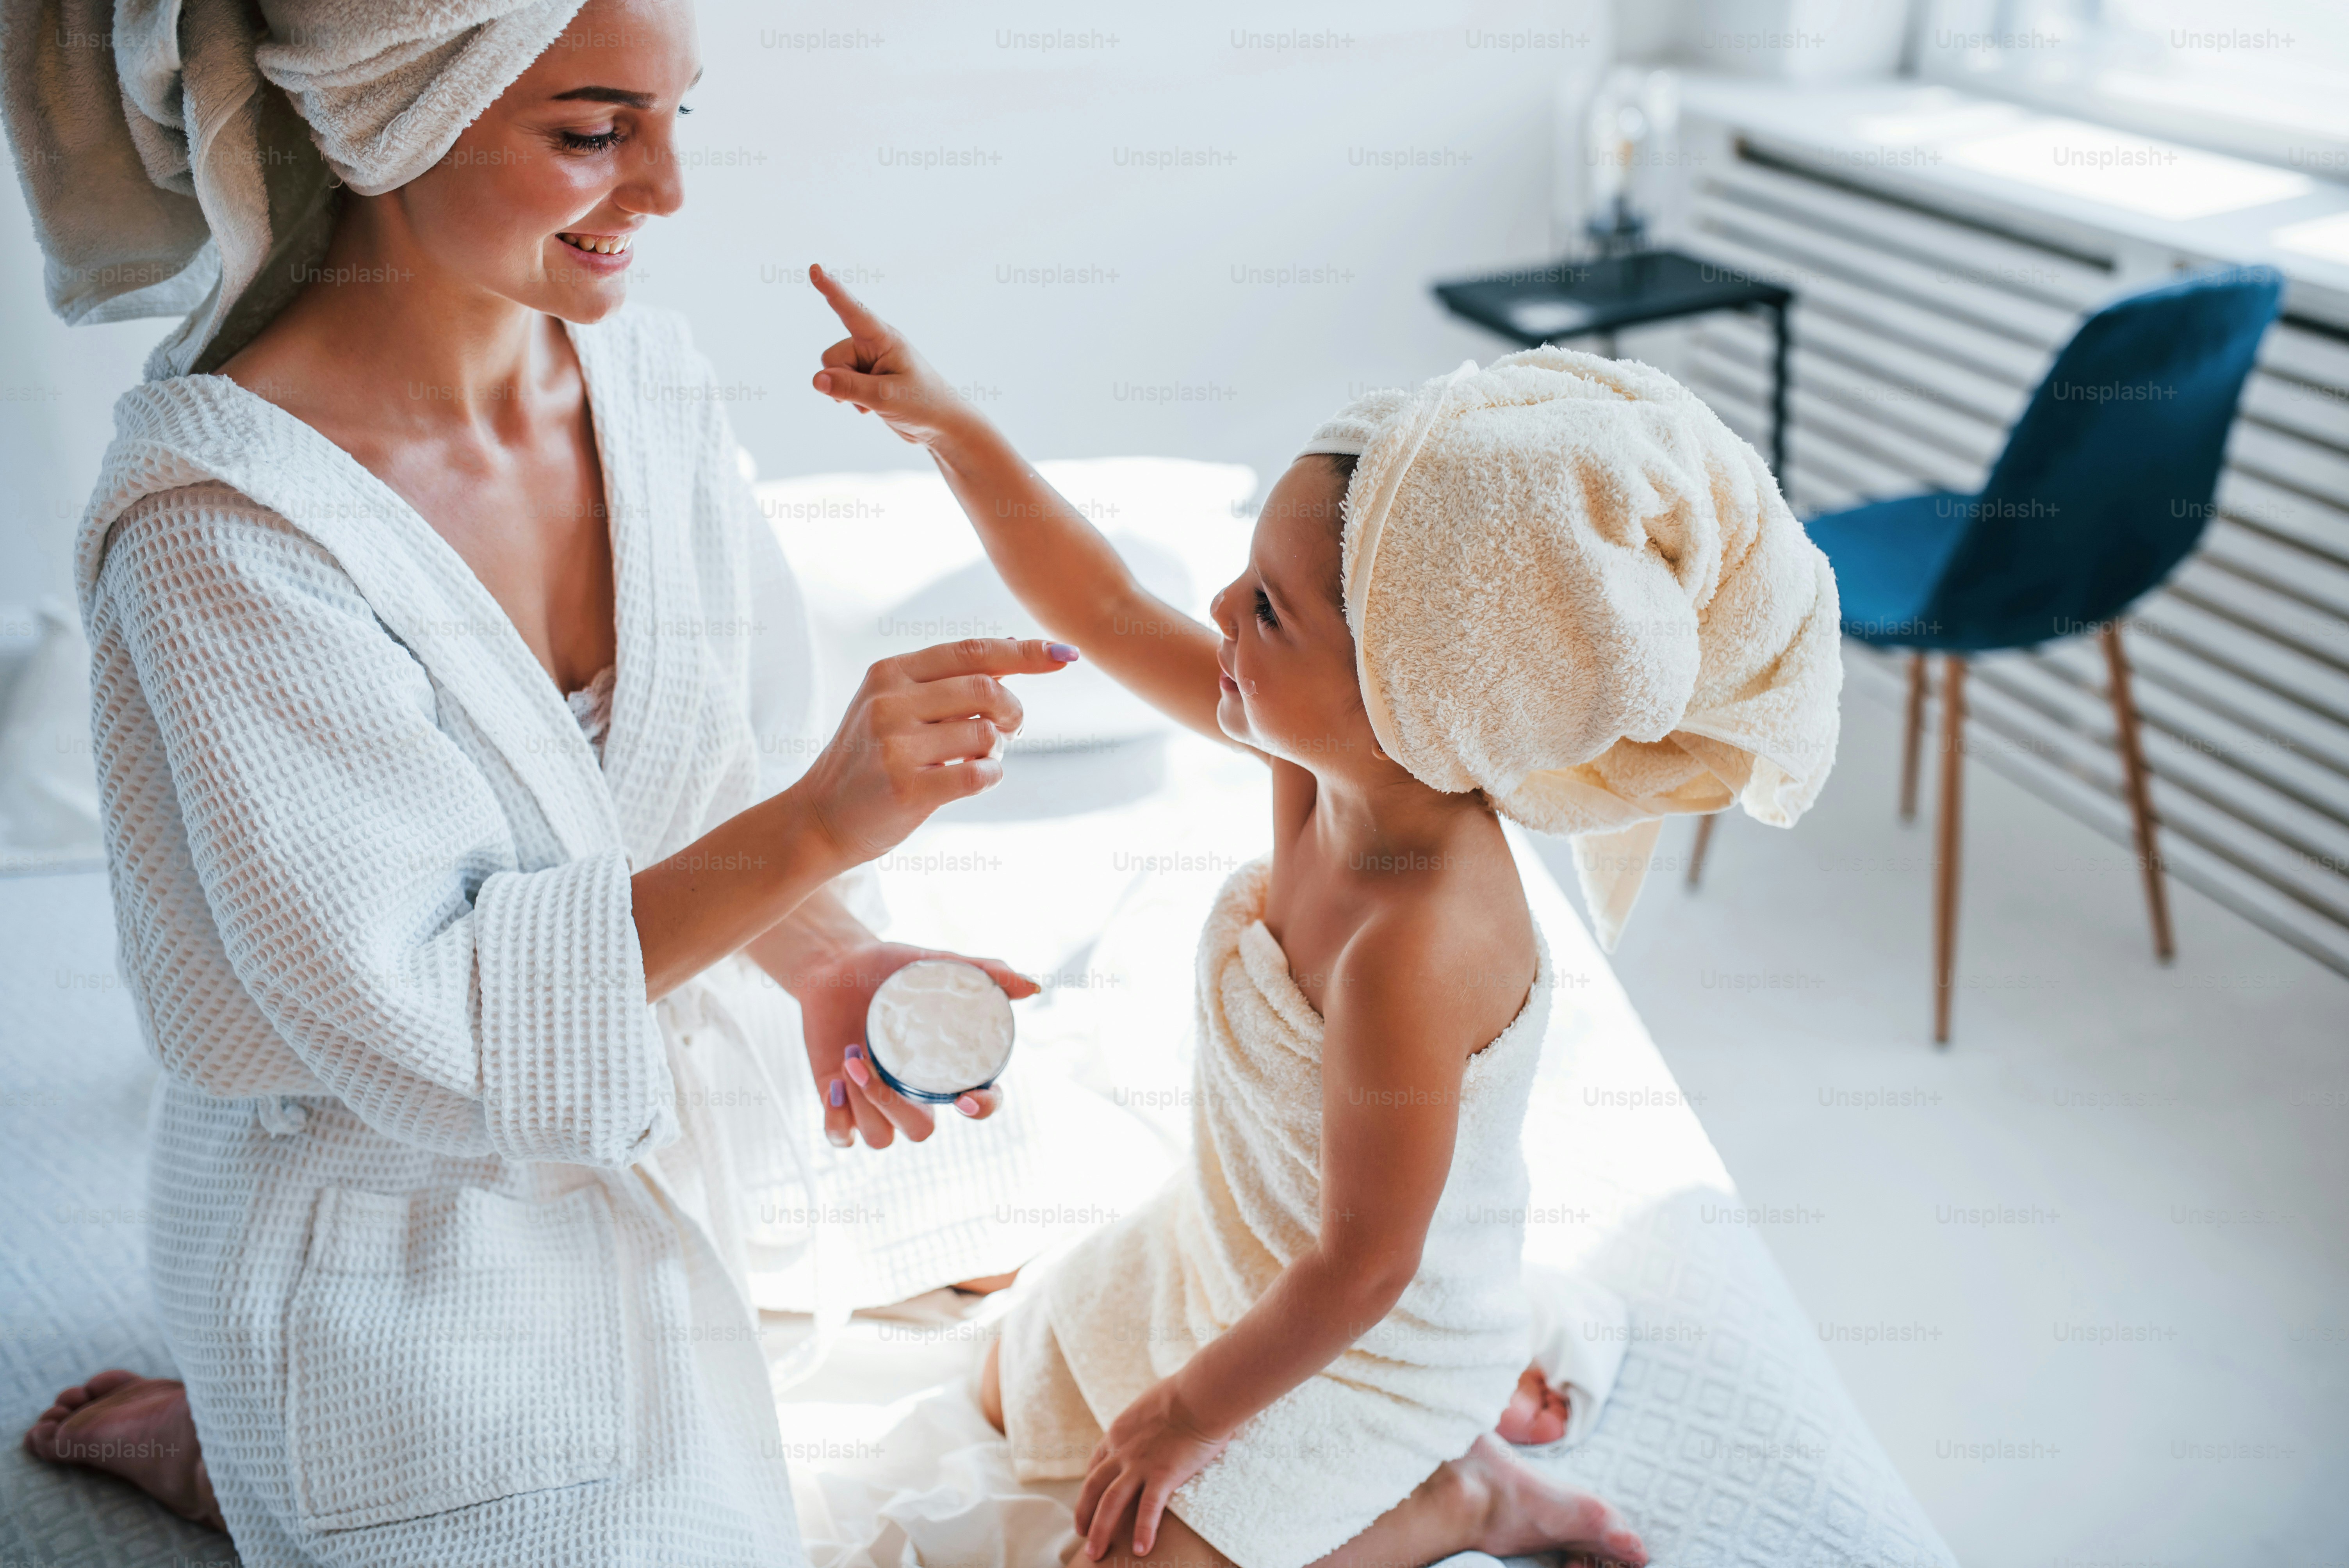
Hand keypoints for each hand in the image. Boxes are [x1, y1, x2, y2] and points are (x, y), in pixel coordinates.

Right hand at [789, 637, 1077, 866]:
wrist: (820, 819)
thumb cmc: (869, 761)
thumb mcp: (895, 706)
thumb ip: (948, 681)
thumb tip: (1015, 649)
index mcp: (889, 673)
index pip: (971, 651)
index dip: (1024, 653)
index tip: (1064, 656)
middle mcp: (889, 702)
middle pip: (985, 689)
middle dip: (1012, 710)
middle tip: (1010, 729)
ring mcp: (895, 744)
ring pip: (985, 733)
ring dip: (996, 748)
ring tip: (976, 758)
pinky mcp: (907, 787)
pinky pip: (979, 773)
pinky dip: (990, 775)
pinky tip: (976, 779)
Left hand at [790, 939, 1036, 1148]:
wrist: (836, 965)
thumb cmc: (890, 968)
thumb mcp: (937, 962)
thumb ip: (985, 971)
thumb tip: (1035, 987)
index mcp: (946, 1068)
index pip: (980, 1104)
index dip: (982, 1110)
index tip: (966, 1098)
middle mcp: (915, 1092)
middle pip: (921, 1131)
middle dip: (895, 1106)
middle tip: (870, 1060)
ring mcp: (878, 1101)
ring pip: (881, 1138)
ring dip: (863, 1102)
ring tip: (850, 1058)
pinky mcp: (842, 1104)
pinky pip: (843, 1137)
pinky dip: (837, 1118)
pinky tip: (837, 1081)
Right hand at [808, 263, 985, 449]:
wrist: (941, 425)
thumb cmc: (923, 404)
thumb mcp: (886, 397)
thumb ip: (849, 387)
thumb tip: (816, 380)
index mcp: (885, 338)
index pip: (853, 311)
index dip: (832, 290)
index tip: (816, 268)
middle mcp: (873, 345)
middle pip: (833, 356)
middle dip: (842, 379)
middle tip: (874, 395)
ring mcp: (868, 361)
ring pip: (833, 372)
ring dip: (846, 392)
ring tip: (876, 401)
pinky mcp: (866, 377)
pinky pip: (839, 384)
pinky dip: (850, 398)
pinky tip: (871, 406)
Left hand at [1074, 1377, 1229, 1559]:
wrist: (1201, 1393)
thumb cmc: (1186, 1393)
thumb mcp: (1152, 1405)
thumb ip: (1147, 1422)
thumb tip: (1157, 1425)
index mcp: (1119, 1432)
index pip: (1095, 1465)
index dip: (1089, 1487)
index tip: (1088, 1503)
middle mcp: (1122, 1450)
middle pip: (1093, 1487)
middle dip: (1084, 1514)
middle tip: (1081, 1535)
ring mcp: (1140, 1464)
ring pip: (1109, 1503)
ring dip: (1100, 1530)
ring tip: (1095, 1554)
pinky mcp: (1162, 1475)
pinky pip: (1147, 1510)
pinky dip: (1143, 1532)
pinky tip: (1140, 1550)